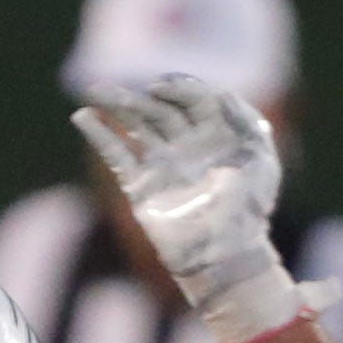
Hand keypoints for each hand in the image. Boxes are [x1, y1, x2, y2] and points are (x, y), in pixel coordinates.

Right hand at [70, 77, 299, 342]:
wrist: (226, 255)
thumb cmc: (249, 208)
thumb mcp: (260, 158)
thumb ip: (243, 120)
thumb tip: (220, 92)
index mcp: (215, 131)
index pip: (190, 97)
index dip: (174, 88)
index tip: (156, 88)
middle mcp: (186, 143)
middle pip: (156, 109)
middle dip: (132, 97)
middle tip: (105, 88)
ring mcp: (163, 164)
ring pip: (135, 127)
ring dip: (113, 107)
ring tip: (92, 92)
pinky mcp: (142, 187)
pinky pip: (118, 156)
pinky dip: (100, 137)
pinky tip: (82, 118)